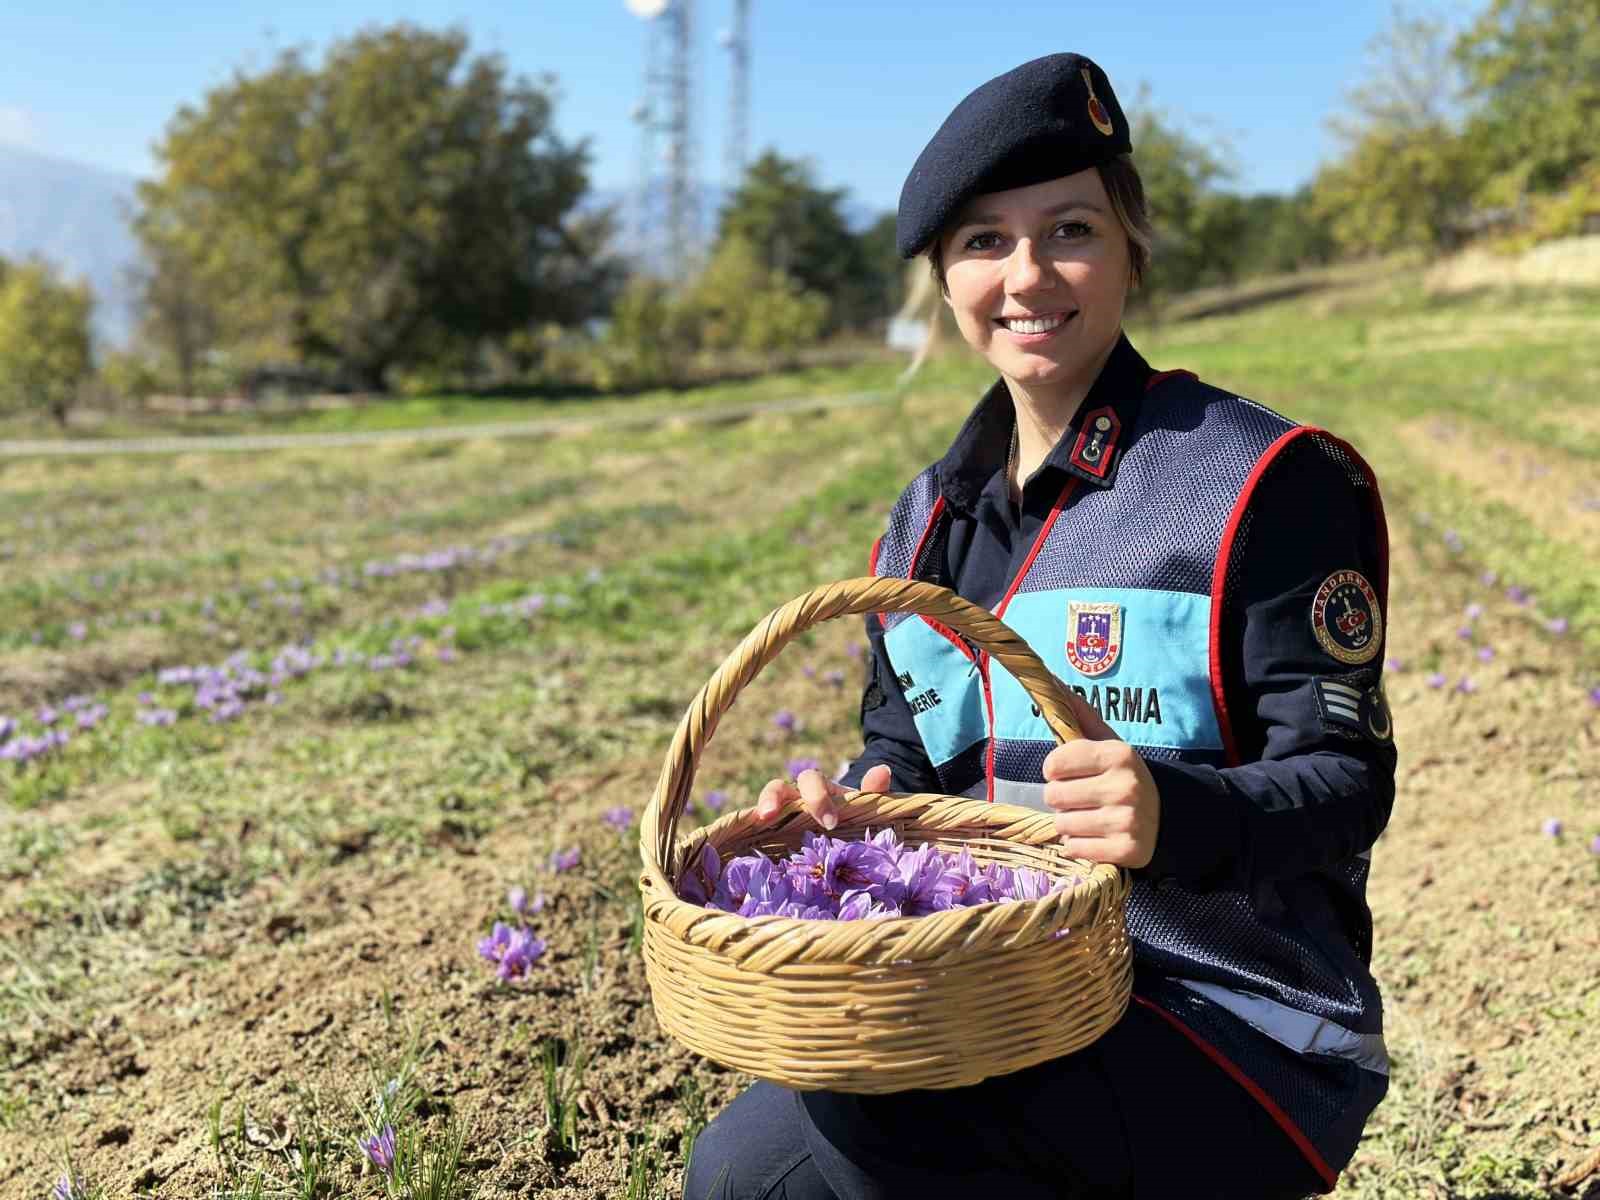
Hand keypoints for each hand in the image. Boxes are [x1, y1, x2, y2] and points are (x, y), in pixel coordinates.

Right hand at [753, 763, 892, 830]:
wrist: (847, 829)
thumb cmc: (855, 816)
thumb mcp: (866, 804)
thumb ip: (873, 790)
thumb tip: (883, 771)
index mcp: (820, 788)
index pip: (811, 780)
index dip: (817, 797)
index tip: (831, 823)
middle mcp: (796, 798)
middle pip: (779, 788)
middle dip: (774, 798)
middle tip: (772, 815)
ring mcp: (782, 817)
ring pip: (764, 805)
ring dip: (760, 808)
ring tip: (758, 820)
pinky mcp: (774, 836)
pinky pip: (758, 831)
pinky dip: (750, 832)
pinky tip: (747, 845)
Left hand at [1042, 690, 1160, 867]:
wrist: (1166, 814)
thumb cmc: (1123, 776)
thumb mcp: (1108, 744)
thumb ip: (1081, 716)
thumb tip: (1052, 683)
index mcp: (1117, 754)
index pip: (1053, 763)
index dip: (1054, 770)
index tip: (1067, 773)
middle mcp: (1124, 786)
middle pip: (1053, 796)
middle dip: (1061, 798)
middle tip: (1081, 798)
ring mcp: (1126, 820)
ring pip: (1062, 824)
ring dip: (1069, 823)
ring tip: (1090, 817)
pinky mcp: (1126, 850)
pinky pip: (1074, 849)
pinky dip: (1079, 845)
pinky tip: (1096, 836)